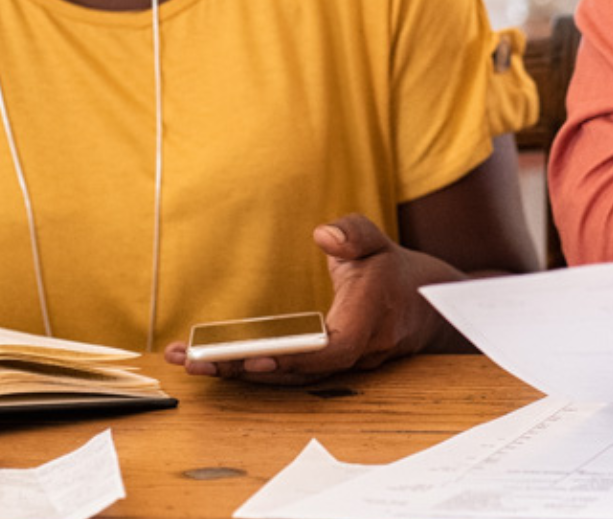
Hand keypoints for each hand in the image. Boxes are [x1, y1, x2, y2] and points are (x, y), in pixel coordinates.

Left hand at [164, 214, 452, 384]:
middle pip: (299, 373)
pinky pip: (288, 377)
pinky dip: (251, 372)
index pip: (333, 350)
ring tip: (189, 361)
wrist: (423, 305)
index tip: (254, 356)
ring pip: (289, 379)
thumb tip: (323, 235)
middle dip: (244, 369)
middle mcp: (356, 352)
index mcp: (370, 318)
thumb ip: (353, 233)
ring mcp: (341, 367)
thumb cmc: (391, 269)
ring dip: (239, 373)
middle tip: (194, 361)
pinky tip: (214, 364)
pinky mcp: (326, 370)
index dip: (294, 357)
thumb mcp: (377, 240)